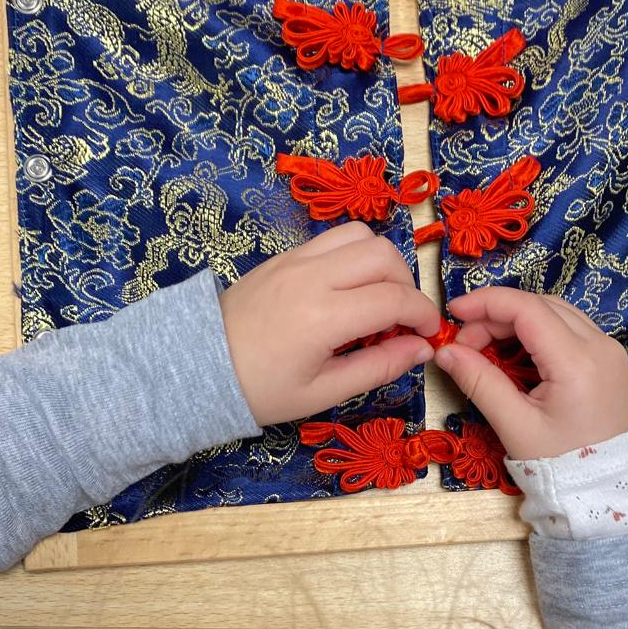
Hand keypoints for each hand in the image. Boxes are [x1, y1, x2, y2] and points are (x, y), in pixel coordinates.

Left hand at [219, 224, 438, 425]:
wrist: (198, 367)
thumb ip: (377, 367)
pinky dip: (354, 257)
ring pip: (360, 235)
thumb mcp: (322, 392)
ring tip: (377, 300)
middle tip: (401, 319)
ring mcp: (295, 259)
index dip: (423, 315)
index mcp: (322, 317)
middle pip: (383, 254)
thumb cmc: (259, 390)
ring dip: (381, 263)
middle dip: (407, 284)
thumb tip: (421, 349)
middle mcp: (311, 277)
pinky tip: (348, 291)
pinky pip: (333, 240)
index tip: (428, 335)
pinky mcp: (283, 256)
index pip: (394, 299)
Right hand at [435, 288, 627, 459]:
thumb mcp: (515, 426)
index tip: (453, 312)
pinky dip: (539, 333)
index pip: (527, 308)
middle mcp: (600, 345)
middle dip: (498, 316)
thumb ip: (480, 382)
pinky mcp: (610, 361)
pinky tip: (516, 355)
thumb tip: (445, 352)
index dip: (487, 303)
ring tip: (486, 348)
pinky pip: (570, 330)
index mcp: (578, 361)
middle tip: (465, 343)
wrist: (609, 490)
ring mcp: (610, 351)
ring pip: (557, 313)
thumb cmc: (562, 464)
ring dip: (518, 322)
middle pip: (541, 306)